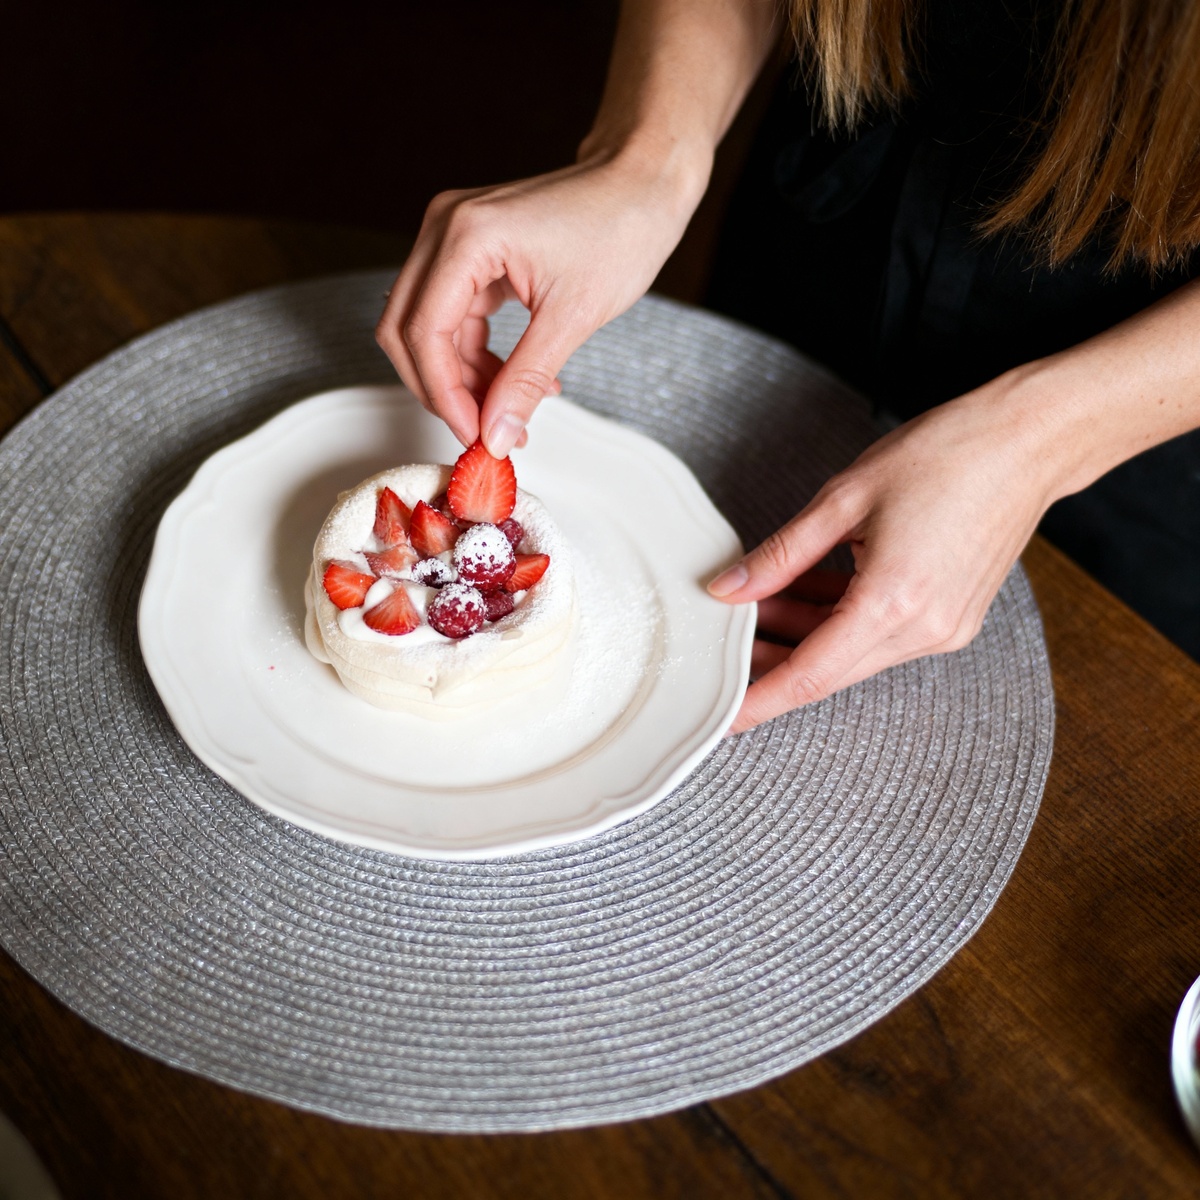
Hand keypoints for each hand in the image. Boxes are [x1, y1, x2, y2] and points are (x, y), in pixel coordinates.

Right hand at [376, 152, 701, 454]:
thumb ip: (526, 381)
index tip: (476, 436)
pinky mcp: (470, 251)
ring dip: (462, 378)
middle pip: (406, 330)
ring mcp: (454, 237)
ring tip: (512, 410)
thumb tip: (496, 435)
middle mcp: (446, 228)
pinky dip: (476, 357)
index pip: (423, 332)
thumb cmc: (620, 229)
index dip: (444, 394)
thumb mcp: (574, 317)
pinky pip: (454, 317)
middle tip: (484, 431)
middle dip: (442, 390)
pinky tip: (515, 380)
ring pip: (428, 329)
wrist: (642, 185)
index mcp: (467, 236)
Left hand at [708, 390, 1059, 732]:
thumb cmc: (946, 454)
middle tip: (725, 640)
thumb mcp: (844, 498)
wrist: (1027, 443)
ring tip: (760, 602)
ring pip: (851, 653)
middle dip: (771, 660)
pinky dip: (839, 620)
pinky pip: (879, 635)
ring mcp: (943, 629)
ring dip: (803, 635)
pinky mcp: (952, 619)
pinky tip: (805, 591)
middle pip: (827, 669)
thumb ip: (781, 553)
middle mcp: (924, 629)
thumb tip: (730, 588)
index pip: (809, 675)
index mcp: (893, 600)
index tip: (723, 719)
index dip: (759, 701)